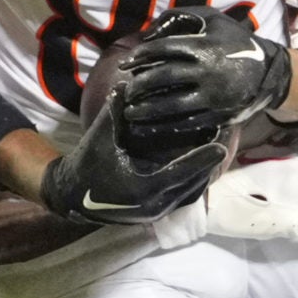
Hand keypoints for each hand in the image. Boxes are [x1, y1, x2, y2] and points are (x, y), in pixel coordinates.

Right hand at [41, 90, 229, 225]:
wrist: (73, 197)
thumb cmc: (87, 165)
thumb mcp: (100, 138)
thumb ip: (114, 113)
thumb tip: (125, 84)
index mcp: (142, 187)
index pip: (182, 172)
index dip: (203, 158)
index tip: (222, 145)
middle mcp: (154, 204)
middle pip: (194, 185)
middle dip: (210, 165)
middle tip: (224, 141)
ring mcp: (156, 212)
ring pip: (192, 194)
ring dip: (205, 174)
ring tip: (217, 151)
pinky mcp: (156, 213)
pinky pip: (184, 198)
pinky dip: (195, 182)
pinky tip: (202, 165)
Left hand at [118, 6, 292, 150]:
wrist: (269, 71)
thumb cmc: (234, 41)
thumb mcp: (212, 19)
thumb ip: (180, 17)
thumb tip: (149, 32)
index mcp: (204, 46)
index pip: (163, 50)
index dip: (140, 56)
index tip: (125, 64)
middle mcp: (207, 72)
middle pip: (163, 78)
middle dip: (140, 85)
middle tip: (126, 91)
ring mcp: (213, 96)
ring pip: (172, 105)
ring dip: (147, 110)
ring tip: (130, 112)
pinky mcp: (218, 115)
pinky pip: (187, 123)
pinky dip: (165, 126)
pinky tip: (149, 126)